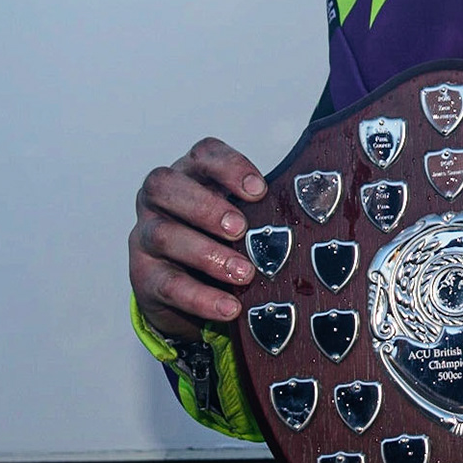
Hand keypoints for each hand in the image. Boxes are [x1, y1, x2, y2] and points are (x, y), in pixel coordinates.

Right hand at [127, 138, 267, 340]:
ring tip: (244, 273)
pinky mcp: (145, 277)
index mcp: (189, 177)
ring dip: (207, 254)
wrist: (183, 289)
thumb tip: (317, 207)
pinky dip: (201, 298)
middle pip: (164, 186)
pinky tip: (229, 307)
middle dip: (206, 206)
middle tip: (241, 229)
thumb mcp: (239, 218)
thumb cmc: (219, 241)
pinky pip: (168, 285)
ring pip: (163, 235)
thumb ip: (262, 209)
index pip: (201, 155)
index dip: (228, 167)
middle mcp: (160, 201)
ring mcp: (146, 237)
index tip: (259, 190)